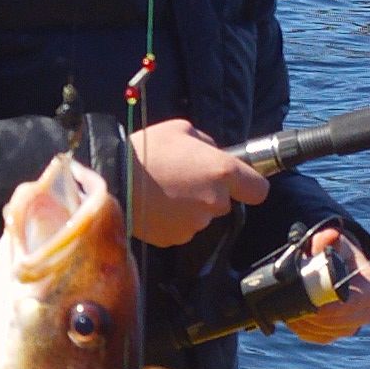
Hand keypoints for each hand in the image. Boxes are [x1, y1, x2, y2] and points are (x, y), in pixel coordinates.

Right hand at [130, 117, 267, 246]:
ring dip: (189, 207)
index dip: (249, 186)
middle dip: (208, 193)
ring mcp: (196, 224)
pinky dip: (172, 221)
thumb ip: (206, 144)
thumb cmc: (145, 150)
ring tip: (163, 192)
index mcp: (222, 172)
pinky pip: (182, 229)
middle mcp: (215, 201)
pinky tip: (155, 206)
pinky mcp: (176, 238)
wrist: (111, 181)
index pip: (259, 190)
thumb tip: (213, 153)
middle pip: (224, 202)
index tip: (237, 183)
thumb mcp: (180, 130)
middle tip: (182, 178)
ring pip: (201, 216)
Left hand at [292, 226, 369, 343]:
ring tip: (290, 313)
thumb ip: (328, 239)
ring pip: (329, 332)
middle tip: (294, 308)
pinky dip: (307, 331)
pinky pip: (322, 337)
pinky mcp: (339, 334)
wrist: (338, 271)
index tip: (311, 302)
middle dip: (316, 318)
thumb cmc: (338, 256)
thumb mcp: (335, 245)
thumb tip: (327, 237)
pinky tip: (295, 320)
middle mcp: (368, 312)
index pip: (352, 304)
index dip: (331, 307)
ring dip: (308, 325)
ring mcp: (354, 326)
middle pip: (339, 323)